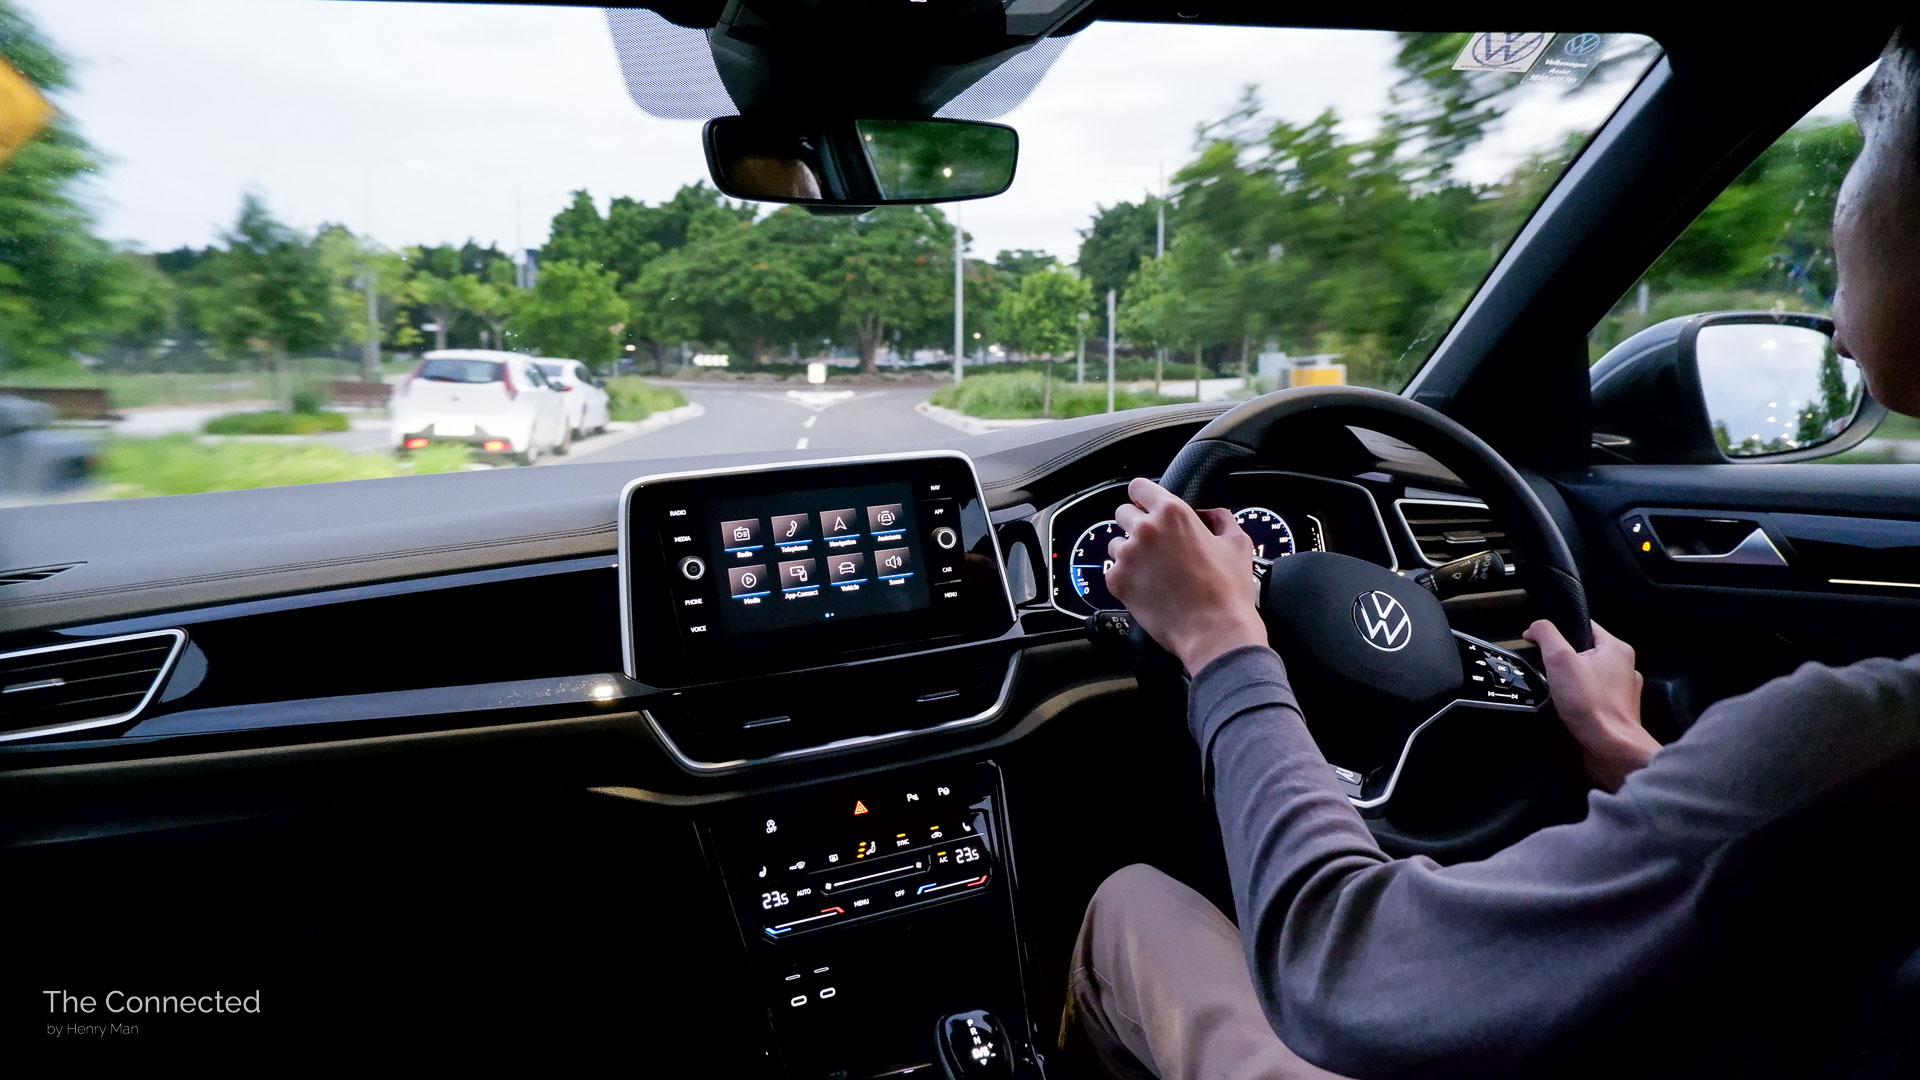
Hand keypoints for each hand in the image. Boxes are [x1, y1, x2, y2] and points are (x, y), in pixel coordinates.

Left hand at [1106, 478, 1266, 674]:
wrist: (1214, 631)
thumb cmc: (1228, 589)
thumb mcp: (1237, 543)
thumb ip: (1220, 518)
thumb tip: (1208, 514)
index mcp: (1172, 513)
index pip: (1139, 487)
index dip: (1143, 497)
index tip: (1147, 506)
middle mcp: (1144, 529)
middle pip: (1123, 513)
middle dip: (1136, 525)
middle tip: (1156, 544)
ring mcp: (1127, 556)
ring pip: (1116, 543)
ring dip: (1130, 552)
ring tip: (1153, 570)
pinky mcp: (1117, 581)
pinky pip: (1113, 570)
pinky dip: (1126, 576)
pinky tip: (1147, 586)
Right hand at [1523, 618, 1660, 791]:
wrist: (1611, 748)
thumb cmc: (1590, 703)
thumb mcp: (1560, 660)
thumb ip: (1546, 635)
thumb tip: (1535, 627)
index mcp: (1617, 648)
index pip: (1584, 626)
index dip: (1559, 631)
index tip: (1540, 644)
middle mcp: (1625, 667)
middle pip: (1585, 652)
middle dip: (1564, 661)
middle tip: (1547, 672)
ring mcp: (1624, 691)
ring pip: (1589, 677)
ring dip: (1571, 683)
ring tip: (1557, 693)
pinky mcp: (1618, 712)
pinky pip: (1594, 697)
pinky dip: (1580, 701)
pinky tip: (1569, 709)